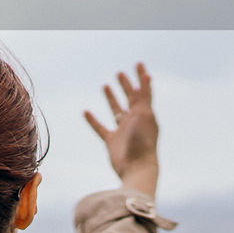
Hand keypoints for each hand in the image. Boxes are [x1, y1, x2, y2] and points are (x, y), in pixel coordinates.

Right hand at [84, 63, 159, 194]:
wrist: (137, 168)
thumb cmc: (143, 141)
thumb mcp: (144, 114)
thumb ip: (144, 95)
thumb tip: (147, 75)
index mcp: (146, 114)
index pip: (143, 91)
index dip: (141, 77)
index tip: (139, 63)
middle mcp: (135, 121)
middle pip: (130, 99)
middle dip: (126, 86)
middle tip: (119, 73)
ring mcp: (123, 131)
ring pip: (116, 111)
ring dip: (111, 99)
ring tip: (105, 85)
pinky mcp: (112, 141)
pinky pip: (101, 128)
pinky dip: (93, 120)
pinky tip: (85, 111)